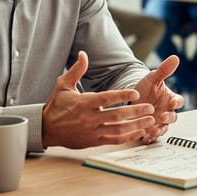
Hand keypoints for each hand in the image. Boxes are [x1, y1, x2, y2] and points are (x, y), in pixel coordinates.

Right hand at [41, 51, 155, 148]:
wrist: (46, 128)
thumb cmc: (57, 105)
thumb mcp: (63, 85)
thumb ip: (76, 70)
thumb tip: (83, 54)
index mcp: (83, 103)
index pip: (105, 98)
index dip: (122, 94)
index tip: (136, 92)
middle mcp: (89, 118)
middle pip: (116, 115)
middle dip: (135, 111)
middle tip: (150, 107)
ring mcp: (92, 131)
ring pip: (118, 129)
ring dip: (136, 125)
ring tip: (150, 119)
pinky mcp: (94, 141)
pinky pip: (114, 140)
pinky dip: (128, 136)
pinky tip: (140, 131)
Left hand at [133, 55, 184, 142]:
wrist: (132, 99)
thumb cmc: (146, 88)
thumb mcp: (153, 78)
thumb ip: (164, 70)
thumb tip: (175, 58)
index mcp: (170, 99)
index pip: (178, 101)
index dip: (176, 102)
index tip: (172, 101)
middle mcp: (166, 112)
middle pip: (173, 117)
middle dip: (168, 118)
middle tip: (162, 117)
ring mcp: (158, 122)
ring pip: (163, 128)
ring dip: (159, 130)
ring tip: (153, 130)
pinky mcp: (150, 130)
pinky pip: (152, 136)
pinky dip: (150, 138)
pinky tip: (145, 138)